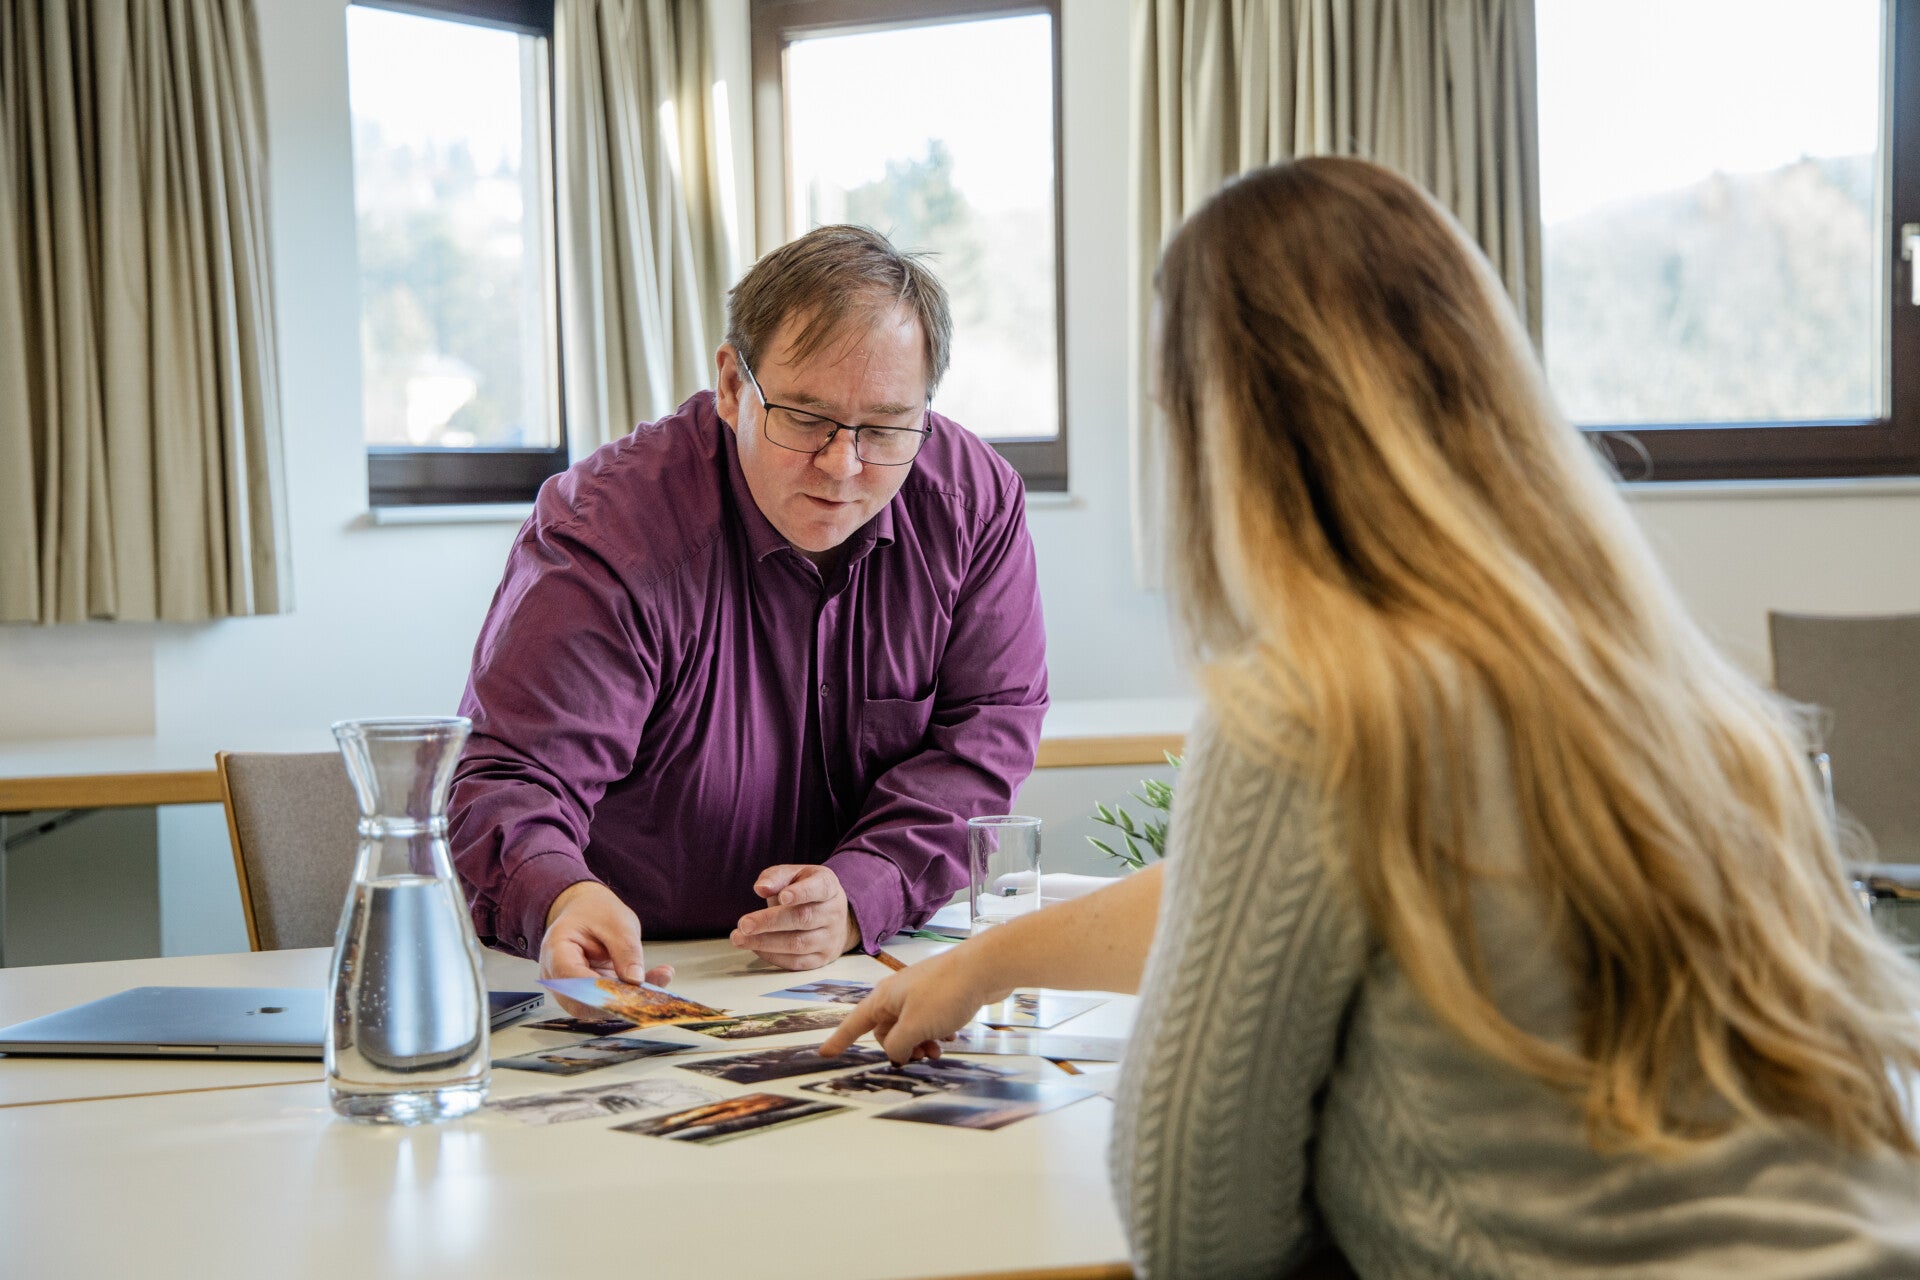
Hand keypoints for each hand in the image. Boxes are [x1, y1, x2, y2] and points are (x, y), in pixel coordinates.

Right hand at [539, 881, 673, 1018]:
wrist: (587, 910)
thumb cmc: (594, 911)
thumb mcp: (616, 921)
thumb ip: (626, 949)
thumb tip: (635, 980)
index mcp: (556, 951)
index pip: (570, 980)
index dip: (598, 990)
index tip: (627, 988)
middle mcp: (558, 976)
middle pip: (581, 1003)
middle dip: (617, 1002)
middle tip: (651, 991)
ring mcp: (573, 989)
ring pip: (598, 1007)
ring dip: (630, 999)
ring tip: (660, 978)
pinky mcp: (591, 993)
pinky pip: (610, 1001)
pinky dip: (634, 994)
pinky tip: (658, 978)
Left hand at [732, 864, 860, 970]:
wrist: (833, 917)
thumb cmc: (806, 892)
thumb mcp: (794, 876)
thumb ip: (776, 877)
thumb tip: (760, 888)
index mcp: (828, 886)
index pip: (819, 888)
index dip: (801, 893)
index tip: (782, 897)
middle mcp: (834, 912)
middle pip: (803, 918)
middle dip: (770, 921)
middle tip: (744, 924)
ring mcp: (830, 937)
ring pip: (798, 943)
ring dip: (765, 942)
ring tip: (739, 938)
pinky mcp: (822, 958)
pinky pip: (796, 962)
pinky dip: (772, 956)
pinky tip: (755, 947)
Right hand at [820, 944, 1013, 1063]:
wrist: (984, 968)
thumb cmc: (945, 994)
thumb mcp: (914, 1026)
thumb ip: (898, 1044)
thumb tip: (896, 1051)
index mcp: (883, 998)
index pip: (855, 1023)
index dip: (840, 1040)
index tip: (825, 1053)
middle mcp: (898, 993)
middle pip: (886, 1030)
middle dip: (900, 1048)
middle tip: (921, 1056)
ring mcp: (920, 992)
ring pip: (911, 1027)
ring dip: (921, 1043)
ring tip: (938, 1051)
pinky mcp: (941, 994)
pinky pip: (930, 1021)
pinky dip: (936, 1032)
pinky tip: (952, 1035)